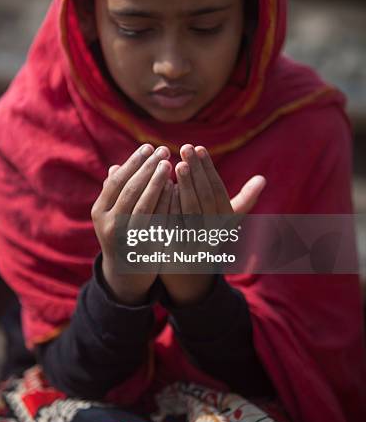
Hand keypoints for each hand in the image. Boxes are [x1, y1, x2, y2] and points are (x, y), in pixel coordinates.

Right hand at [91, 144, 171, 304]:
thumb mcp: (111, 214)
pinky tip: (176, 188)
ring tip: (170, 164)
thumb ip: (114, 192)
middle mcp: (109, 225)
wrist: (126, 274)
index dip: (133, 162)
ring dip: (158, 183)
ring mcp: (127, 238)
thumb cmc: (121, 234)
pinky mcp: (144, 248)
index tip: (148, 147)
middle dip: (148, 168)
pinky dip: (167, 203)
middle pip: (131, 190)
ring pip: (144, 205)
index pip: (117, 181)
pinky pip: (158, 221)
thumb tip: (116, 166)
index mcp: (99, 212)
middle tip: (163, 151)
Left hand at [160, 144, 265, 305]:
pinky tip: (159, 184)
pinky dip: (165, 203)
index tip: (199, 148)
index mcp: (224, 227)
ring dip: (181, 185)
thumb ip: (244, 200)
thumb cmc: (206, 234)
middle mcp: (212, 239)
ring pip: (187, 212)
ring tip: (171, 162)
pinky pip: (169, 223)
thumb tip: (262, 179)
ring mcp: (193, 247)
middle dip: (195, 172)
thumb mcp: (226, 221)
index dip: (209, 170)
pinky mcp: (172, 251)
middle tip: (184, 148)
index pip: (218, 193)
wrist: (184, 273)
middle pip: (204, 201)